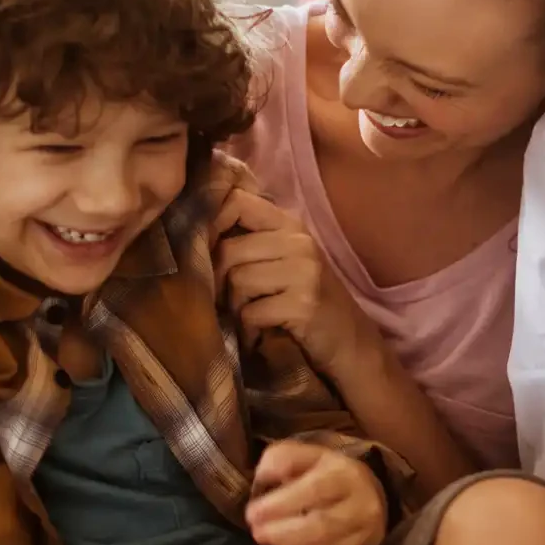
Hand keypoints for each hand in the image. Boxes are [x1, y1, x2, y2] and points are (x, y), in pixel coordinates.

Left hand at [214, 188, 367, 372]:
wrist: (350, 343)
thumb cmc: (307, 302)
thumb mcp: (283, 261)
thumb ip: (251, 241)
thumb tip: (194, 231)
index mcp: (290, 225)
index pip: (236, 201)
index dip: (211, 223)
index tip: (208, 251)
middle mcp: (299, 242)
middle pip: (228, 250)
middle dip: (220, 281)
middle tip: (231, 301)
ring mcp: (305, 272)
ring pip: (238, 281)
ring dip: (236, 307)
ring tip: (251, 317)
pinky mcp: (304, 304)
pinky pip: (251, 312)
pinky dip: (249, 329)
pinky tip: (260, 334)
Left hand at [247, 441, 389, 544]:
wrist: (365, 494)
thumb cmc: (324, 474)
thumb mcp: (304, 456)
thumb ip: (281, 459)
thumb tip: (264, 476)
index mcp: (346, 473)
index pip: (313, 489)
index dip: (279, 504)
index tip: (252, 513)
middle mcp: (363, 503)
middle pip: (320, 524)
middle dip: (282, 532)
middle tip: (257, 533)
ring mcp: (367, 532)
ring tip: (270, 541)